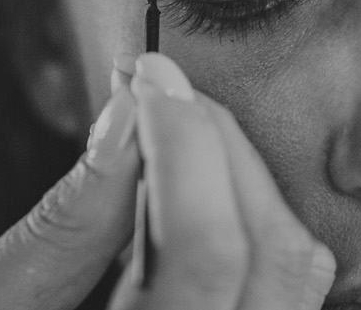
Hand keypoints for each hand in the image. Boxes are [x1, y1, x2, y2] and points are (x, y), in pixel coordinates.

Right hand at [0, 54, 335, 309]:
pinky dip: (247, 227)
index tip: (144, 74)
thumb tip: (129, 114)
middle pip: (274, 259)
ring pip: (294, 279)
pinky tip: (184, 195)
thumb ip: (66, 225)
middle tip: (155, 91)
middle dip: (220, 148)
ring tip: (170, 133)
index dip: (186, 144)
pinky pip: (277, 298)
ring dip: (243, 183)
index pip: (211, 254)